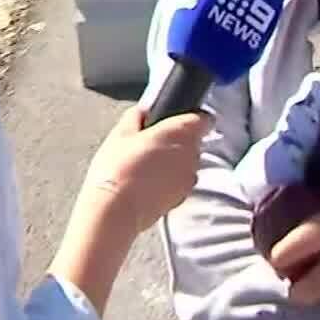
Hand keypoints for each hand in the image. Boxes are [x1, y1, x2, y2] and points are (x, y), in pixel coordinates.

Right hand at [78, 105, 207, 234]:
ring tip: (147, 167)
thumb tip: (143, 111)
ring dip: (174, 163)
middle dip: (177, 142)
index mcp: (180, 131)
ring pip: (187, 164)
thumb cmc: (118, 168)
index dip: (192, 117)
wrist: (116, 209)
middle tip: (151, 145)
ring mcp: (188, 178)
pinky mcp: (182, 198)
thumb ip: (136, 116)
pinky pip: (180, 183)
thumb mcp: (120, 133)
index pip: (203, 118)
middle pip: (193, 142)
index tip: (177, 120)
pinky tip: (148, 184)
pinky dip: (170, 182)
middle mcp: (191, 154)